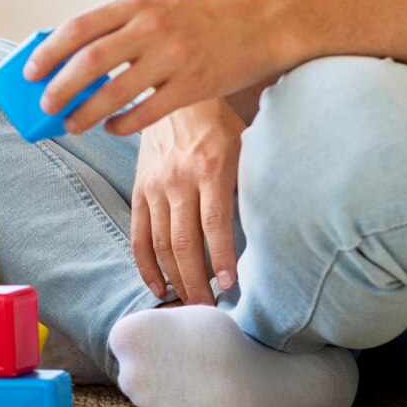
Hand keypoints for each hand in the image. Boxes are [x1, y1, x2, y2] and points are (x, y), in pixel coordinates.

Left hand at [28, 0, 296, 135]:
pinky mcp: (194, 86)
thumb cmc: (199, 21)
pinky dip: (122, 124)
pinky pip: (147, 113)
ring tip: (70, 125)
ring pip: (114, 92)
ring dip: (85, 113)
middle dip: (60, 87)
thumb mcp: (157, 10)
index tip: (30, 71)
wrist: (263, 25)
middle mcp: (152, 27)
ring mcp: (174, 57)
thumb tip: (68, 61)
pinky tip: (111, 128)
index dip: (49, 51)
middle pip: (89, 62)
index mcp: (137, 4)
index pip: (79, 28)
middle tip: (45, 105)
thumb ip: (119, 29)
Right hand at [131, 99, 243, 302]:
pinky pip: (138, 234)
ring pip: (159, 244)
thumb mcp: (243, 146)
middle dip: (195, 282)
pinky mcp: (139, 189)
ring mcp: (154, 186)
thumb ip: (248, 183)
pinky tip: (158, 287)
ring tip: (189, 305)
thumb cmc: (218, 124)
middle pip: (182, 242)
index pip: (213, 223)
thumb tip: (269, 228)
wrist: (174, 96)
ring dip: (174, 279)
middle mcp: (178, 180)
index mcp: (209, 169)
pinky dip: (146, 264)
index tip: (229, 286)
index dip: (219, 258)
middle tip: (209, 310)